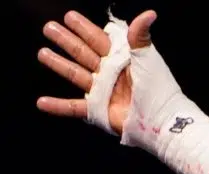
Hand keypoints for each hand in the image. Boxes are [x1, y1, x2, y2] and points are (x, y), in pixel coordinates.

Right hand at [36, 10, 156, 133]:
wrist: (161, 120)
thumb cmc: (158, 88)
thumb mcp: (148, 59)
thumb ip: (140, 36)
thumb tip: (148, 14)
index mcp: (122, 60)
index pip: (99, 40)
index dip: (84, 29)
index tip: (69, 16)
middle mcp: (110, 74)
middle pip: (83, 54)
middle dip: (66, 41)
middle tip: (49, 28)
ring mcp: (103, 92)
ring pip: (76, 75)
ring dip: (59, 65)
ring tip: (42, 53)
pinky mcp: (98, 110)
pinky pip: (74, 107)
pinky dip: (58, 106)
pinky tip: (42, 102)